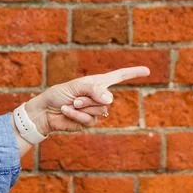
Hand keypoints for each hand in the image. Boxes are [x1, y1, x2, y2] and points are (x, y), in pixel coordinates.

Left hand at [25, 66, 149, 134]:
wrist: (45, 112)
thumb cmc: (58, 94)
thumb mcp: (76, 87)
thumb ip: (94, 90)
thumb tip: (110, 100)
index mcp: (97, 83)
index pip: (119, 76)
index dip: (133, 73)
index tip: (148, 71)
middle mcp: (99, 96)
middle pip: (106, 98)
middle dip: (88, 98)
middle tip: (74, 98)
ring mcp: (95, 110)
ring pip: (99, 110)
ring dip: (82, 107)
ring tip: (71, 104)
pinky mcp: (89, 122)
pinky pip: (90, 120)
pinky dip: (77, 116)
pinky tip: (67, 112)